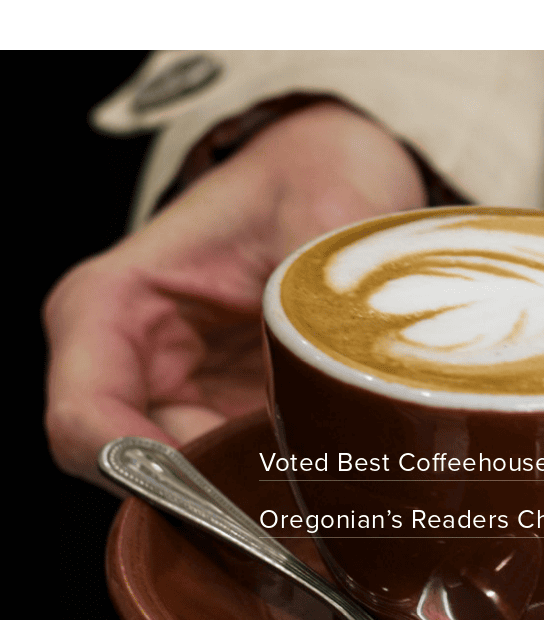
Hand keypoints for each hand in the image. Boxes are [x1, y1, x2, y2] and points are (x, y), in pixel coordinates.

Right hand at [45, 102, 426, 491]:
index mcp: (109, 304)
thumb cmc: (310, 179)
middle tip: (303, 489)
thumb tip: (340, 390)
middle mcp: (124, 361)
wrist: (333, 168)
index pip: (84, 422)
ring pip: (192, 479)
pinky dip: (277, 474)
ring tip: (329, 472)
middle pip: (137, 470)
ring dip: (254, 487)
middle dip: (217, 493)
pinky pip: (235, 466)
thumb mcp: (320, 225)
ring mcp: (170, 392)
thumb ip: (316, 304)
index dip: (147, 473)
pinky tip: (332, 463)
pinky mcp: (218, 410)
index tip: (227, 493)